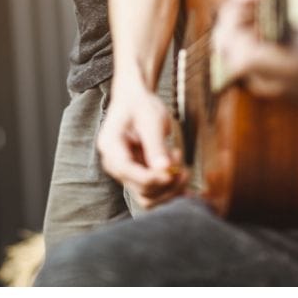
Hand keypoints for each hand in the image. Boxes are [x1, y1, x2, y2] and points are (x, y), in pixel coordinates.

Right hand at [98, 77, 188, 208]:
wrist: (136, 100)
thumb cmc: (141, 105)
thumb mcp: (151, 120)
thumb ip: (156, 145)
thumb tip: (165, 168)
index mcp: (110, 146)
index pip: (126, 170)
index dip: (150, 177)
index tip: (172, 173)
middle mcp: (115, 164)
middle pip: (140, 188)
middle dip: (166, 182)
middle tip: (182, 164)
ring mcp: (126, 172)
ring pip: (149, 197)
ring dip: (171, 189)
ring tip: (183, 168)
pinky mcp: (138, 176)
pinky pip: (154, 193)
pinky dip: (171, 192)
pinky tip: (187, 187)